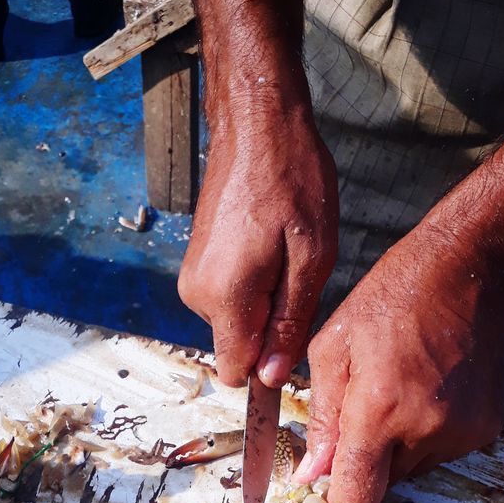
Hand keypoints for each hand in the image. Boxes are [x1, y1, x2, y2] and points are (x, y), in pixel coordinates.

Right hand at [179, 108, 338, 388]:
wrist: (254, 125)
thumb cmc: (291, 180)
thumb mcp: (311, 256)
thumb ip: (290, 322)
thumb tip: (272, 377)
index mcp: (226, 298)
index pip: (237, 372)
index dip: (268, 368)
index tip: (292, 337)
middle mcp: (197, 296)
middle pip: (238, 346)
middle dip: (270, 328)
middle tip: (297, 275)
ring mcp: (192, 279)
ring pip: (234, 323)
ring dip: (264, 303)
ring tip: (283, 254)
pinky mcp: (195, 266)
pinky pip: (227, 300)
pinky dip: (251, 287)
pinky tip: (267, 248)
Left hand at [294, 219, 503, 502]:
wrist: (467, 272)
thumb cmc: (390, 301)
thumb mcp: (332, 349)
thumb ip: (320, 419)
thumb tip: (311, 474)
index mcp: (380, 412)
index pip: (356, 499)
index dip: (338, 492)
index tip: (332, 470)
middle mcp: (425, 431)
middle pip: (382, 485)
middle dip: (366, 460)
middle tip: (366, 409)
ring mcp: (461, 433)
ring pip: (411, 470)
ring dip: (396, 446)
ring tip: (399, 391)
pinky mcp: (485, 429)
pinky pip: (441, 452)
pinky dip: (427, 434)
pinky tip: (426, 390)